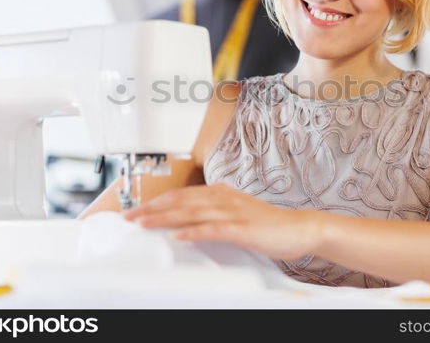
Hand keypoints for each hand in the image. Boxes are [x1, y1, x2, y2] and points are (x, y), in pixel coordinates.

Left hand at [122, 183, 322, 260]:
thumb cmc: (268, 223)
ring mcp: (233, 212)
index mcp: (221, 193)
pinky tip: (180, 236)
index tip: (137, 209)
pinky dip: (195, 232)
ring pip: (192, 212)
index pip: (182, 194)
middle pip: (181, 201)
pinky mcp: (243, 228)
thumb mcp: (238, 210)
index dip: (158, 201)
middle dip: (153, 208)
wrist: (299, 228)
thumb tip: (194, 211)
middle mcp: (224, 198)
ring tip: (144, 224)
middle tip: (130, 216)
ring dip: (165, 218)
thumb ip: (217, 208)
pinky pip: (214, 229)